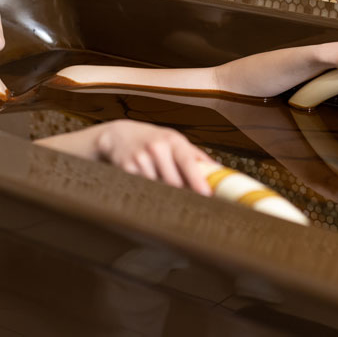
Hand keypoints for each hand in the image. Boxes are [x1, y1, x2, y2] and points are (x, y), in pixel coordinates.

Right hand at [95, 119, 216, 195]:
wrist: (118, 135)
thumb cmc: (152, 140)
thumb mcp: (173, 141)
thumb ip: (195, 156)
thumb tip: (219, 172)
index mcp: (173, 140)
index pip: (188, 161)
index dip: (197, 179)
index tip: (206, 194)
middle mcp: (157, 147)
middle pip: (174, 182)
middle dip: (180, 194)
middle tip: (184, 202)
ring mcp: (140, 158)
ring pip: (158, 188)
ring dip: (162, 194)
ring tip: (159, 187)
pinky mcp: (127, 169)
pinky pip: (142, 189)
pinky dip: (147, 191)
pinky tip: (144, 184)